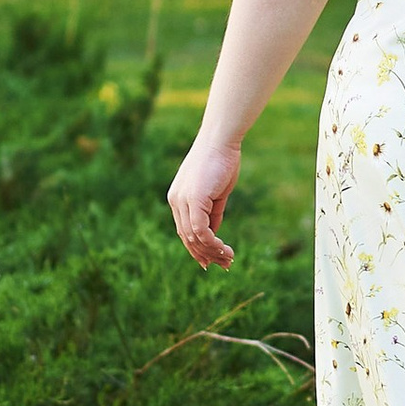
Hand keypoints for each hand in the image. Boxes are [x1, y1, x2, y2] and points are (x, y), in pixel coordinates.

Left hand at [168, 131, 243, 268]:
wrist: (220, 140)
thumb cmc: (221, 161)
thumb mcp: (216, 192)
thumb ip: (212, 212)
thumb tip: (213, 232)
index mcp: (178, 199)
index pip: (184, 231)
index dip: (198, 248)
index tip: (213, 259)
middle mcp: (175, 202)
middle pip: (187, 238)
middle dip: (206, 254)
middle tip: (224, 265)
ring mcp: (182, 201)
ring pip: (194, 237)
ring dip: (212, 251)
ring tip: (229, 259)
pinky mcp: (193, 200)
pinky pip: (200, 230)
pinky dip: (213, 243)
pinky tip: (225, 248)